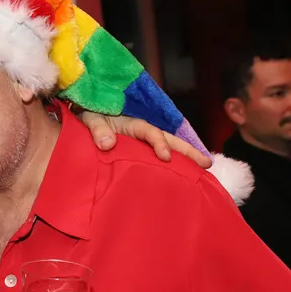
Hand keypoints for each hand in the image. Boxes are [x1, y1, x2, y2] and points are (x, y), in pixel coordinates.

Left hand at [79, 111, 212, 169]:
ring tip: (203, 170)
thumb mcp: (91, 119)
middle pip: (169, 139)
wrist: (84, 116)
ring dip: (186, 157)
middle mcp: (143, 132)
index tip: (165, 157)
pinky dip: (173, 163)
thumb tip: (108, 144)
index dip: (159, 143)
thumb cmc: (89, 116)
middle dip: (187, 151)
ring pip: (169, 147)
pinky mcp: (140, 151)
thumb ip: (98, 130)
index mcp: (132, 123)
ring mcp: (143, 141)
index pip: (150, 132)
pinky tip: (183, 175)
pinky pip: (158, 156)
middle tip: (206, 164)